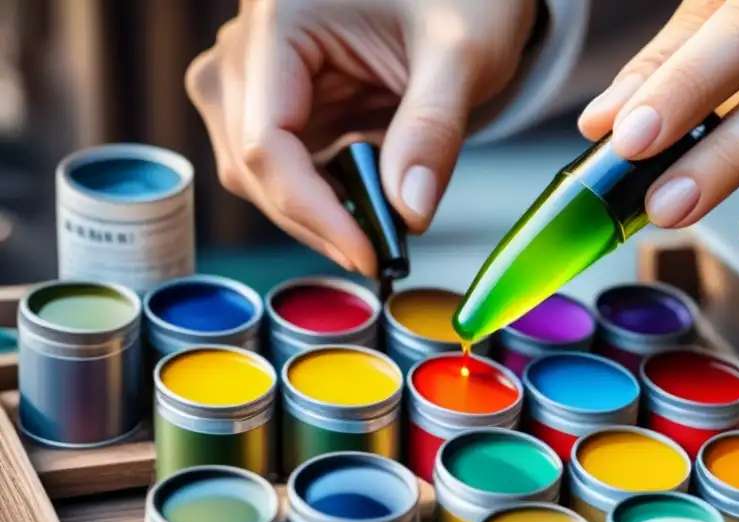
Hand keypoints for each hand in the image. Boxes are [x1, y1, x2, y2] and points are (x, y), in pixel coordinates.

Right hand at [186, 0, 535, 274]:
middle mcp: (246, 47)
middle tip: (381, 250)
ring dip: (316, 211)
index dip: (313, 211)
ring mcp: (253, 76)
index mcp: (278, 18)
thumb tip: (409, 214)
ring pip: (256, 176)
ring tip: (380, 218)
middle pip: (251, 165)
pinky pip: (280, 169)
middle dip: (316, 220)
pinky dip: (321, 196)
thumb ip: (433, 131)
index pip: (266, 140)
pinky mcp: (273, 101)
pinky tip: (365, 196)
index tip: (367, 253)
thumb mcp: (463, 53)